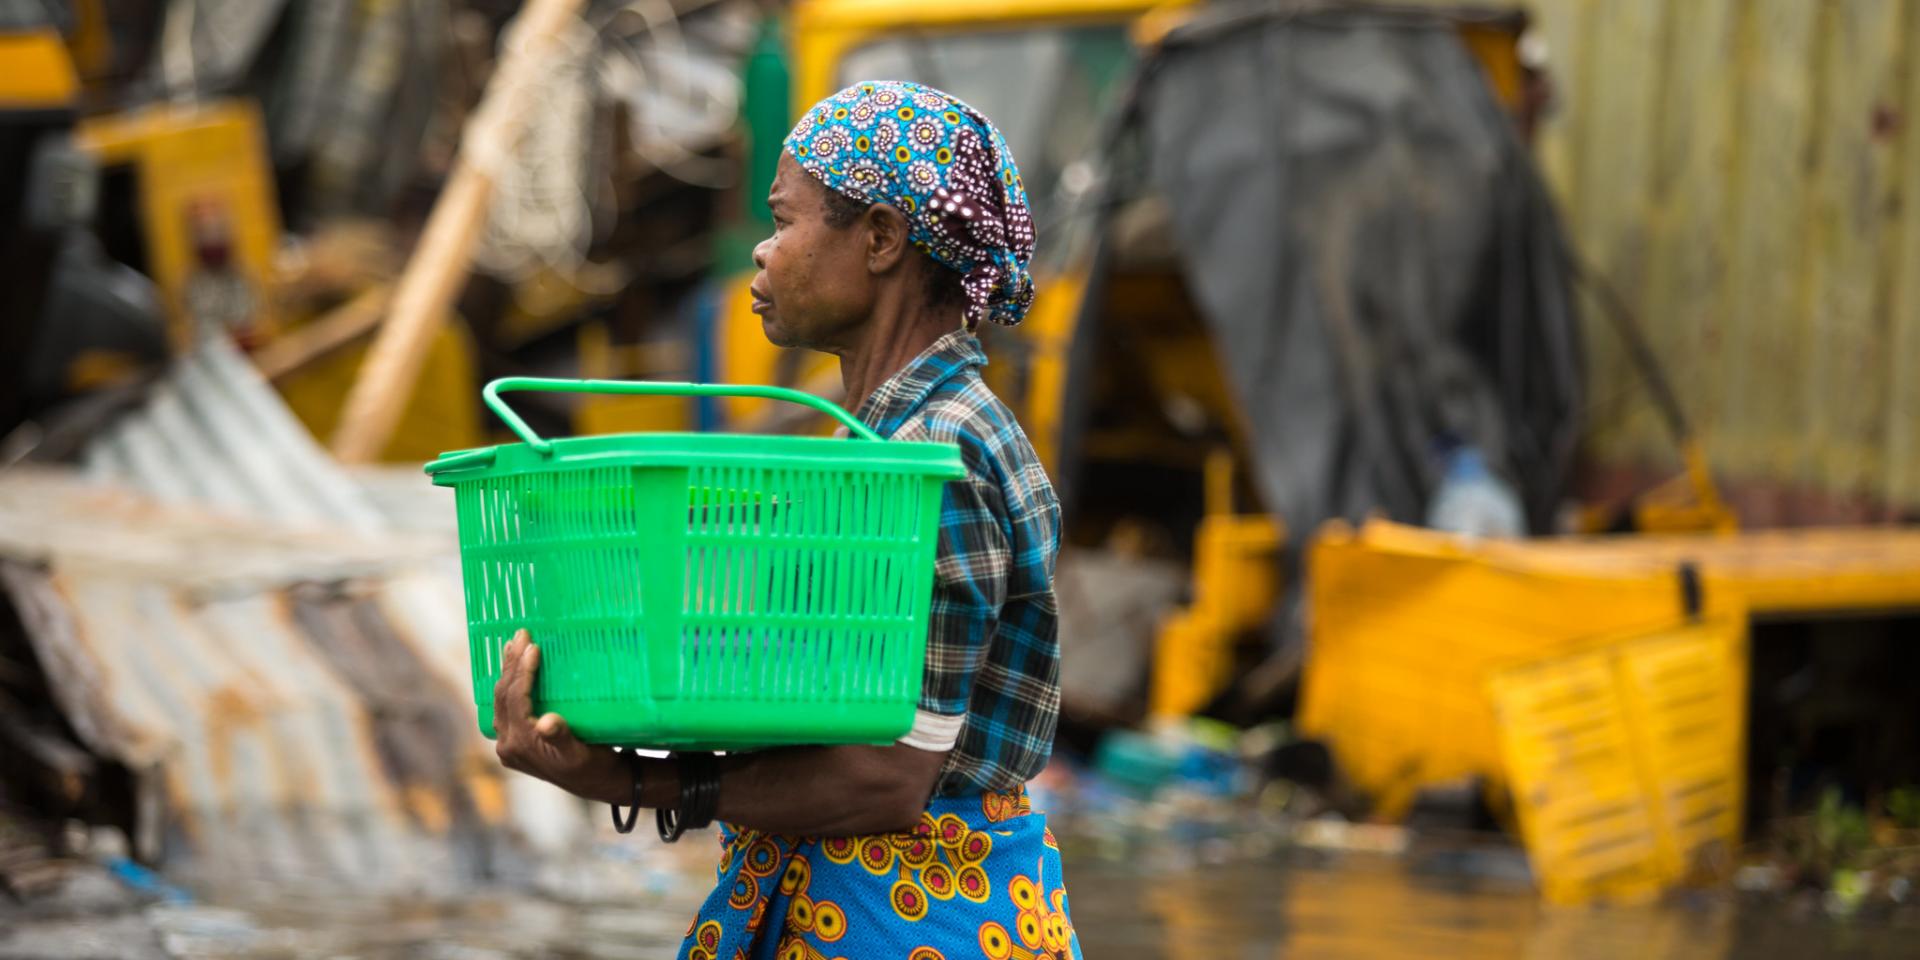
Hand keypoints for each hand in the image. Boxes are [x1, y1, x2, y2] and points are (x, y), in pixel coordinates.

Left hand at [492, 630, 624, 802]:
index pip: (515, 700)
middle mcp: (508, 745)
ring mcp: (509, 744)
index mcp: (522, 744)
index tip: (532, 646)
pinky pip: (506, 708)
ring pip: (501, 701)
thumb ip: (560, 737)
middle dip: (511, 665)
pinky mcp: (515, 742)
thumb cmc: (593, 766)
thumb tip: (547, 722)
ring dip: (508, 672)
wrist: (596, 784)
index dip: (522, 672)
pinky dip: (510, 686)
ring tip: (513, 646)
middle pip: (504, 697)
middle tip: (521, 634)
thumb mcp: (579, 752)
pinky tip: (514, 671)